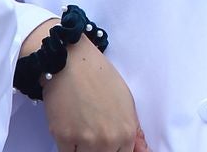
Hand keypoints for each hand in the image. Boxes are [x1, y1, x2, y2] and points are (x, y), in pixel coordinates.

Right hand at [21, 19, 149, 151]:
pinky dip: (67, 146)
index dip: (115, 150)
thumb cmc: (101, 79)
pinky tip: (69, 128)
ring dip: (81, 149)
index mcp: (127, 132)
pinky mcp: (63, 138)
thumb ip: (133, 131)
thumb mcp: (126, 103)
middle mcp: (109, 140)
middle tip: (92, 132)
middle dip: (97, 150)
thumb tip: (143, 151)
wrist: (72, 64)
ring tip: (82, 129)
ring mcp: (86, 141)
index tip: (107, 143)